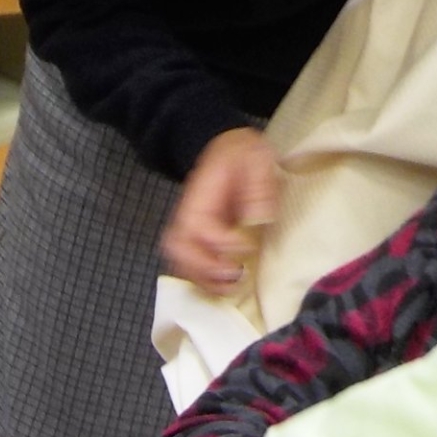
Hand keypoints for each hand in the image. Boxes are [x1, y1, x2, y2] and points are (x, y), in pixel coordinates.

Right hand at [161, 128, 282, 290]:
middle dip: (205, 268)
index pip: (201, 225)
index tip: (247, 245)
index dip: (223, 241)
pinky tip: (222, 287)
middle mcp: (186, 214)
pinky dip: (202, 280)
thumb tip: (257, 218)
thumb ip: (257, 187)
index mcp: (200, 194)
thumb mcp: (256, 156)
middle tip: (233, 275)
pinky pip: (188, 265)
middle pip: (179, 248)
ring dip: (203, 280)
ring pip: (180, 261)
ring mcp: (187, 228)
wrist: (230, 148)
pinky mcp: (195, 239)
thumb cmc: (243, 153)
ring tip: (229, 289)